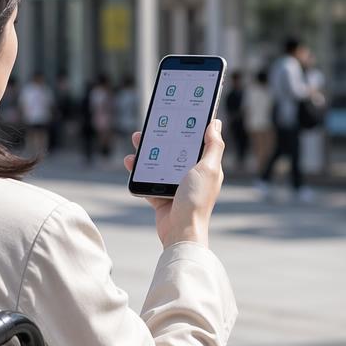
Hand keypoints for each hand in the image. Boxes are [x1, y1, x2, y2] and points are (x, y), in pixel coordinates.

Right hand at [124, 120, 225, 247]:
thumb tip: (215, 123)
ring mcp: (175, 186)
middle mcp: (191, 175)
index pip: (196, 141)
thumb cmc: (197, 200)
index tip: (177, 113)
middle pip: (174, 150)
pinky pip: (148, 179)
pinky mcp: (161, 197)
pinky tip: (130, 162)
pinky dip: (138, 171)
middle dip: (161, 137)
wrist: (181, 232)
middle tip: (148, 126)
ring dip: (146, 152)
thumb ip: (213, 146)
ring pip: (158, 163)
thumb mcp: (208, 168)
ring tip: (136, 141)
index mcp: (205, 166)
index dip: (188, 127)